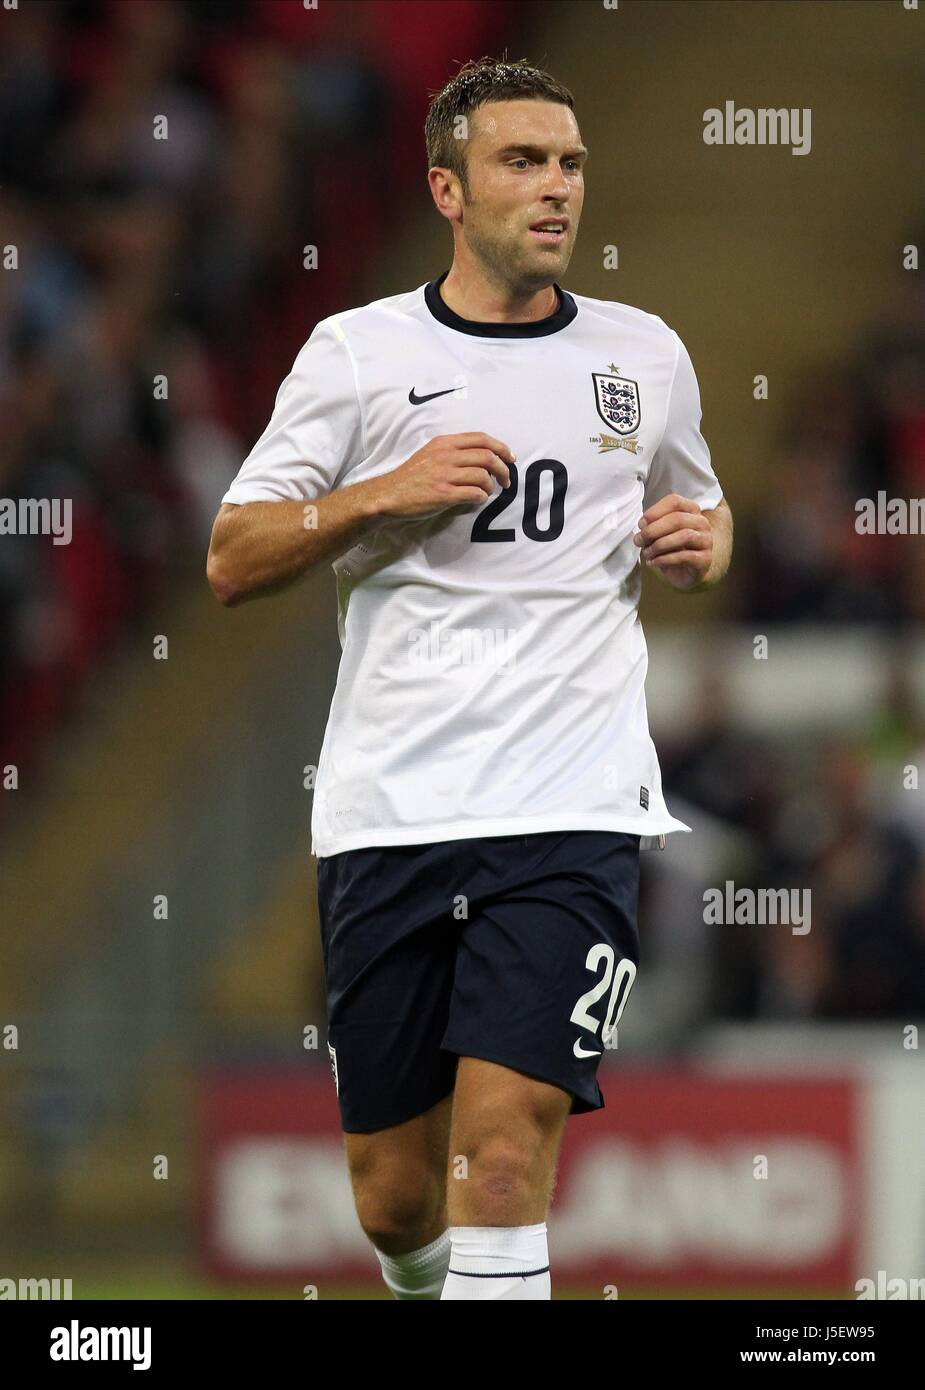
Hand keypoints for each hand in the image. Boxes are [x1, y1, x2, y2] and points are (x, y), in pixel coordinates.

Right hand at [367, 432, 513, 518]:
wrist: (389, 494)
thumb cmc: (411, 476)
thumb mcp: (430, 453)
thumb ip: (453, 451)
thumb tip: (482, 458)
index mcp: (445, 443)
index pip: (482, 438)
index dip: (502, 448)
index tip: (510, 458)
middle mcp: (446, 455)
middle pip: (488, 456)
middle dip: (503, 469)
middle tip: (506, 481)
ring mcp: (445, 475)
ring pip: (483, 476)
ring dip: (491, 486)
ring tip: (488, 492)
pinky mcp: (443, 494)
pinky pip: (474, 493)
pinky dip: (481, 497)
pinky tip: (477, 499)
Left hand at [633, 493, 713, 590]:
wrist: (685, 572)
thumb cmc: (671, 549)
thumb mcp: (660, 534)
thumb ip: (652, 526)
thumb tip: (643, 527)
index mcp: (691, 510)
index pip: (674, 501)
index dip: (654, 512)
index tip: (640, 525)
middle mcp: (701, 523)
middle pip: (678, 519)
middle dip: (653, 530)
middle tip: (639, 541)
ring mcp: (706, 540)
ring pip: (684, 536)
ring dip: (659, 545)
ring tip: (647, 553)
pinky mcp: (705, 559)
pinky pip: (685, 556)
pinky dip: (665, 559)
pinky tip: (654, 562)